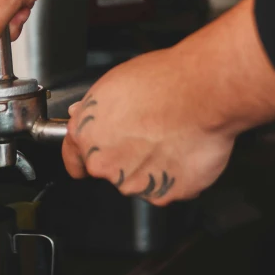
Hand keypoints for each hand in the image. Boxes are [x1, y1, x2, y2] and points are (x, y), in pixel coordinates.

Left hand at [63, 47, 236, 205]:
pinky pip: (170, 187)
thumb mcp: (114, 82)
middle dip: (125, 157)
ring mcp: (136, 184)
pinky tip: (184, 149)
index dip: (82, 156)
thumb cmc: (163, 81)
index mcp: (87, 136)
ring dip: (153, 167)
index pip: (73, 158)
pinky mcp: (165, 193)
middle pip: (110, 169)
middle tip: (148, 133)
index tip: (86, 161)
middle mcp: (106, 165)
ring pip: (141, 181)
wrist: (202, 92)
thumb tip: (83, 112)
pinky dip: (178, 175)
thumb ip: (94, 108)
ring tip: (171, 137)